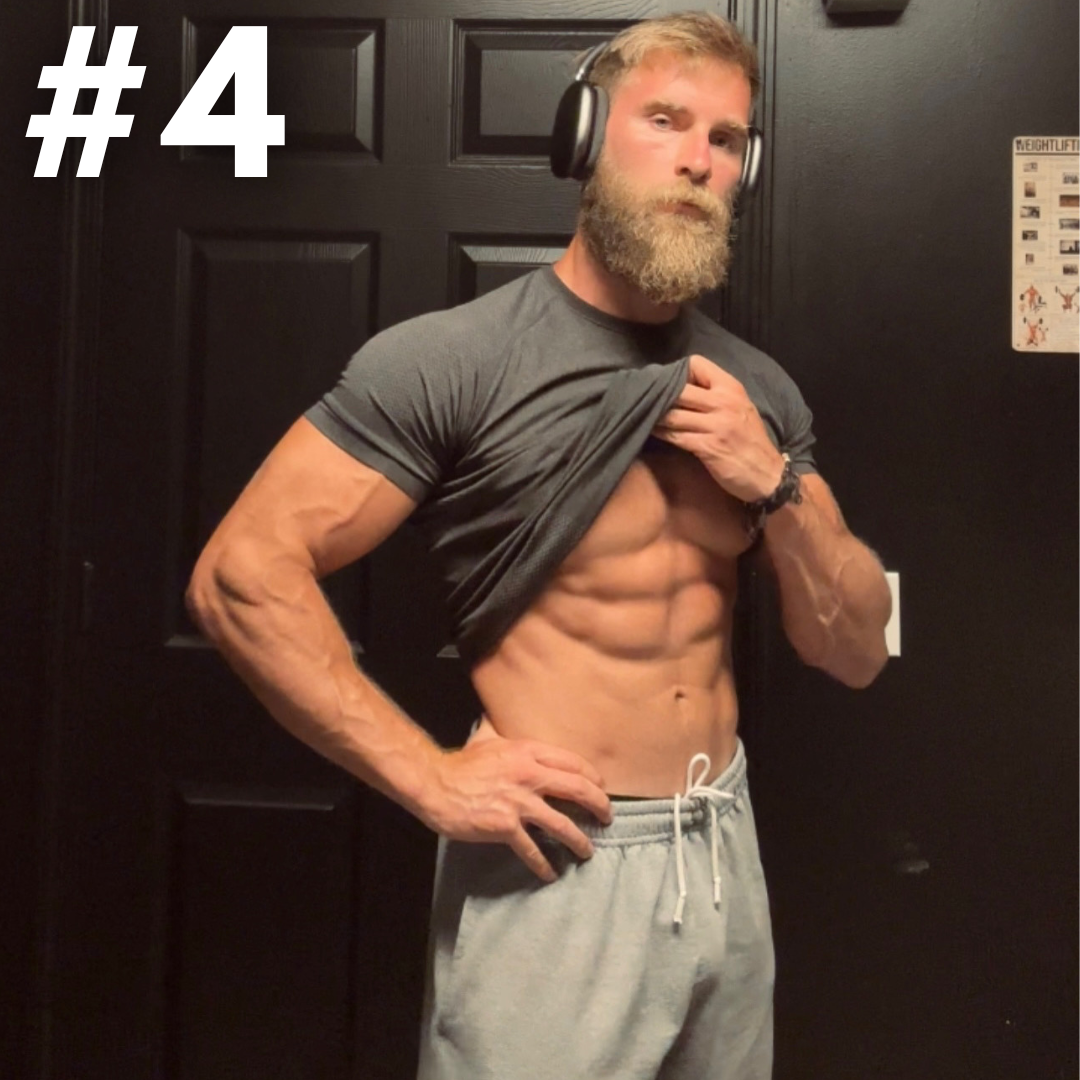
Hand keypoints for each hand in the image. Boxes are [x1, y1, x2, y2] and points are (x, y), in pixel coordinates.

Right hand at [423, 718, 612, 882]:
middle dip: (599, 805)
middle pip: (577, 789)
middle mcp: (529, 775)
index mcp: (528, 752)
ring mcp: (518, 802)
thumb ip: (505, 733)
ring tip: (587, 851)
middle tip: (607, 817)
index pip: (572, 763)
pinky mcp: (505, 826)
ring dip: (579, 840)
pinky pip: (532, 849)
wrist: (436, 784)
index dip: (592, 777)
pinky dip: (543, 864)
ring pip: (561, 824)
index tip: (601, 788)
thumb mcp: (488, 738)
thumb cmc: (462, 762)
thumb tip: (504, 720)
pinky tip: (550, 873)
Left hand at [652, 354, 784, 502]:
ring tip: (643, 415)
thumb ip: (717, 395)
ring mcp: (716, 425)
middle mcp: (724, 403)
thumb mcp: (740, 409)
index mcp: (732, 388)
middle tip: (644, 399)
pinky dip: (660, 434)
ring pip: (672, 414)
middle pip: (679, 389)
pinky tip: (652, 432)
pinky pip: (675, 436)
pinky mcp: (708, 447)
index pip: (697, 364)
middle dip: (658, 394)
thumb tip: (683, 386)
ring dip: (655, 416)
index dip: (678, 372)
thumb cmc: (751, 442)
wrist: (767, 475)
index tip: (668, 384)